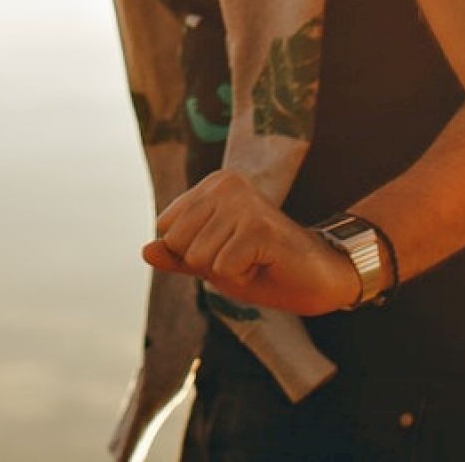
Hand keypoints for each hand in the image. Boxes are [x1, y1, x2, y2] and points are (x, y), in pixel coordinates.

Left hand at [143, 169, 359, 315]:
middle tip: (242, 257)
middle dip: (207, 264)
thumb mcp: (213, 263)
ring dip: (227, 272)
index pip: (167, 229)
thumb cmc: (263, 267)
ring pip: (199, 257)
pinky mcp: (258, 227)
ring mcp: (243, 203)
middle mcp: (225, 185)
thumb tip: (144, 250)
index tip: (226, 249)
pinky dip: (242, 279)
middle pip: (179, 243)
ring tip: (254, 260)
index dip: (192, 254)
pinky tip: (264, 266)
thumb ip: (178, 256)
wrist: (320, 277)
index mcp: (211, 185)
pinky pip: (223, 269)